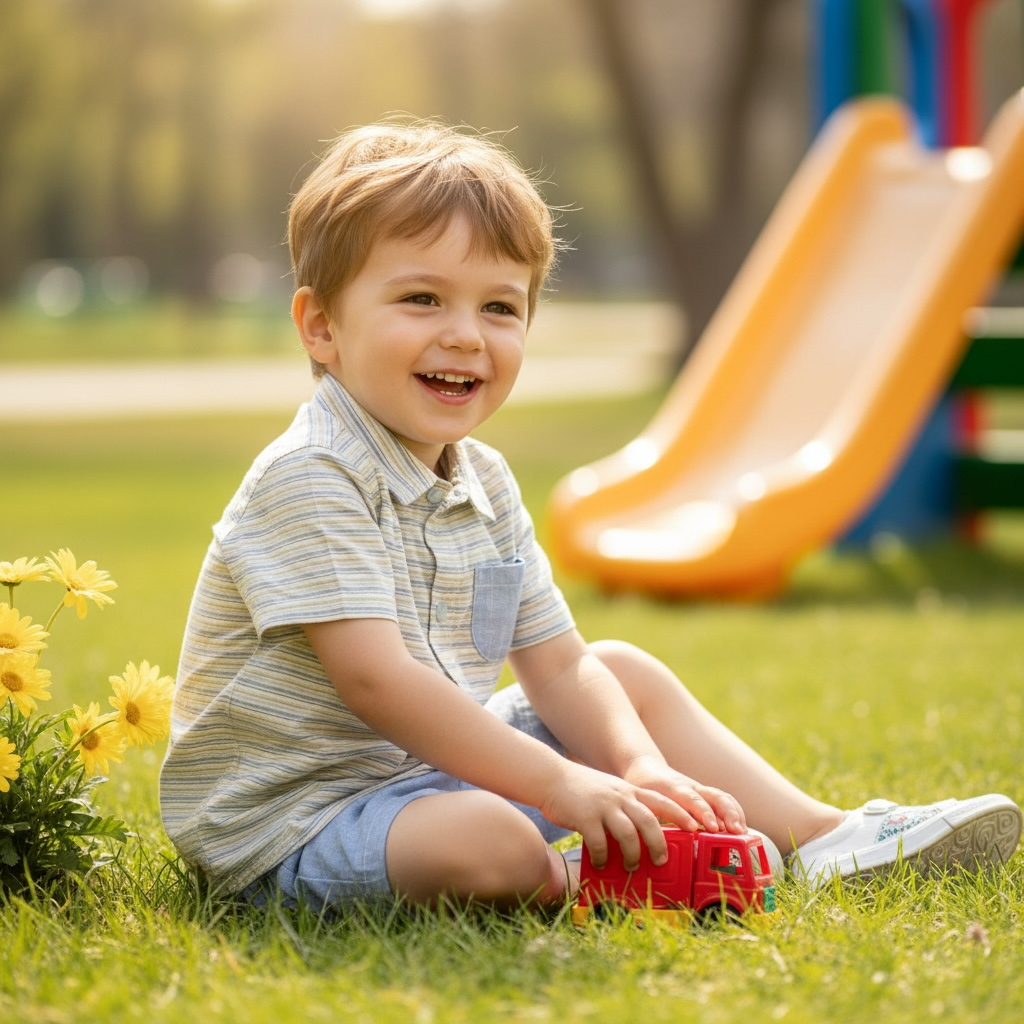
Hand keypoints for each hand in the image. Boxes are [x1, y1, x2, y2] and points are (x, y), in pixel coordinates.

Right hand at [537, 762, 692, 870]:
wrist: (551, 777)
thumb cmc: (582, 789)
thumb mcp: (611, 791)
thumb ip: (627, 806)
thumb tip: (643, 834)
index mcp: (629, 791)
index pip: (662, 801)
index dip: (682, 815)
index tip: (696, 828)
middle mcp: (620, 796)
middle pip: (649, 820)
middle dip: (660, 843)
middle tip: (662, 861)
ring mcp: (603, 806)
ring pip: (628, 833)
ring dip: (633, 854)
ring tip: (632, 867)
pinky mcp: (585, 816)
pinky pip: (599, 842)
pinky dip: (604, 857)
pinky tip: (602, 863)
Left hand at [621, 755, 746, 835]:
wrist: (645, 768)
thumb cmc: (642, 788)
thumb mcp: (641, 801)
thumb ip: (648, 820)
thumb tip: (654, 847)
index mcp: (672, 789)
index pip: (690, 799)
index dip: (703, 813)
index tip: (712, 828)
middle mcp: (690, 787)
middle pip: (713, 796)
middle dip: (726, 813)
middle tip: (734, 831)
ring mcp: (699, 789)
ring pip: (722, 797)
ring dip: (734, 814)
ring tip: (743, 833)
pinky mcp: (705, 794)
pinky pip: (724, 800)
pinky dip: (735, 813)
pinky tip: (741, 830)